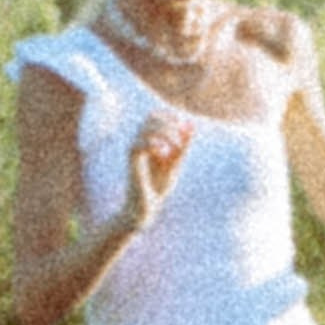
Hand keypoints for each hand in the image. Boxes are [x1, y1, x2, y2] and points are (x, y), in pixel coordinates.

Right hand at [122, 115, 191, 232]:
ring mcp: (134, 152)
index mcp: (147, 141)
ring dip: (165, 133)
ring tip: (176, 147)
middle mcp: (138, 143)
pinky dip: (154, 144)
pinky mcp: (132, 163)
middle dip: (169, 122)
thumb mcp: (176, 163)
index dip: (169, 116)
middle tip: (181, 136)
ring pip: (145, 129)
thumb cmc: (158, 186)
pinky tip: (163, 154)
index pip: (154, 116)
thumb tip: (192, 125)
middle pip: (149, 117)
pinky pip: (139, 144)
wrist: (146, 208)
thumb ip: (183, 145)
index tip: (183, 127)